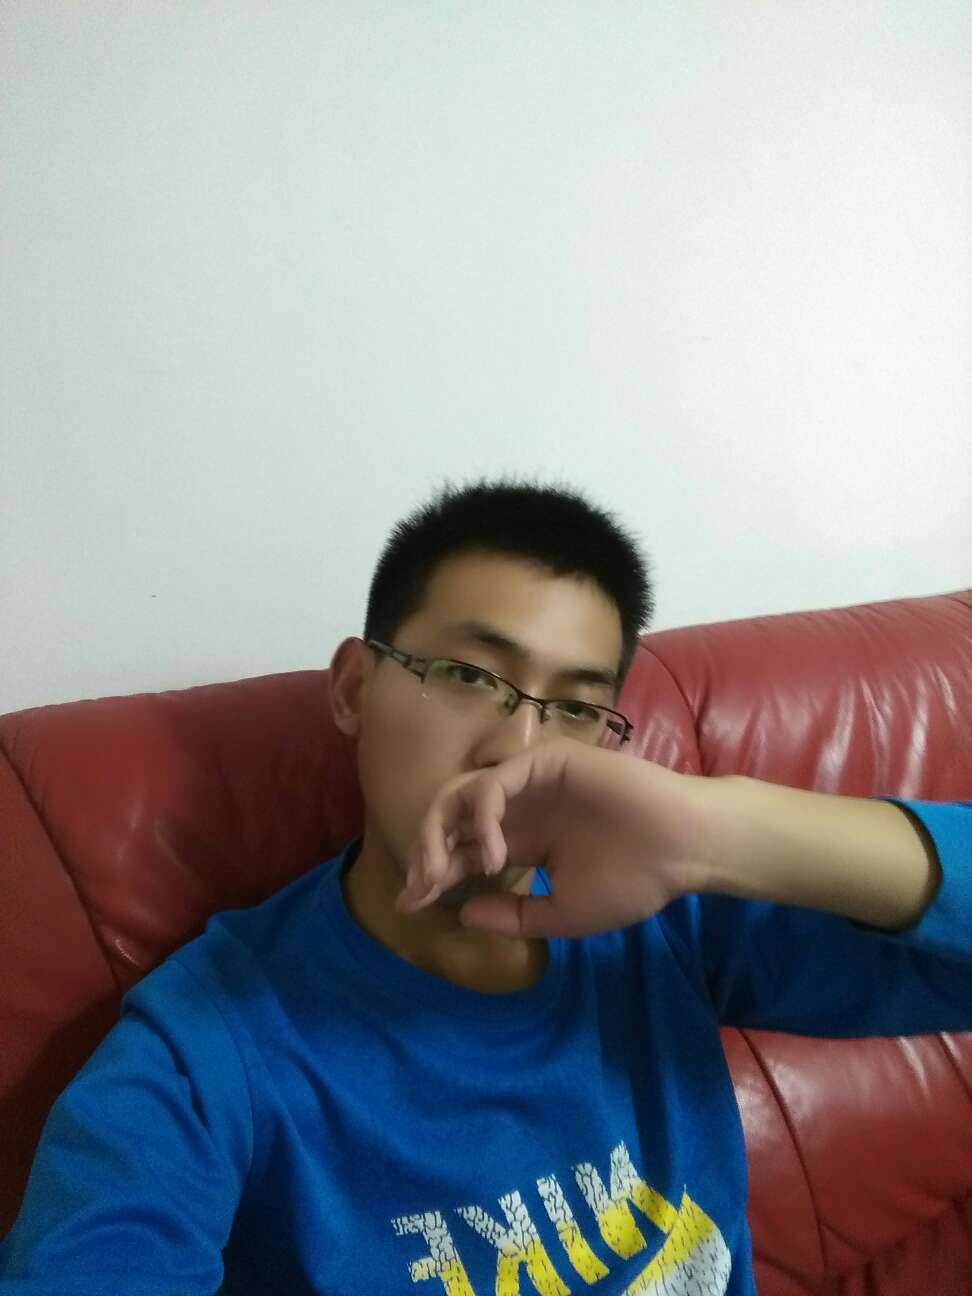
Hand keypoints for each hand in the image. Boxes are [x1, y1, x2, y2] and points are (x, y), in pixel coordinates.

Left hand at [395, 738, 712, 937]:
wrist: (682, 851)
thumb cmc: (634, 881)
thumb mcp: (563, 912)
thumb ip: (513, 915)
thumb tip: (462, 912)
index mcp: (523, 838)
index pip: (463, 850)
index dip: (433, 875)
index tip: (410, 905)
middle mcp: (521, 806)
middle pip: (451, 817)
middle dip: (427, 851)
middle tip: (419, 888)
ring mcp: (531, 781)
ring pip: (463, 792)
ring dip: (442, 831)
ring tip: (443, 872)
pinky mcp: (546, 761)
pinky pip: (495, 781)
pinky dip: (482, 814)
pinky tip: (491, 854)